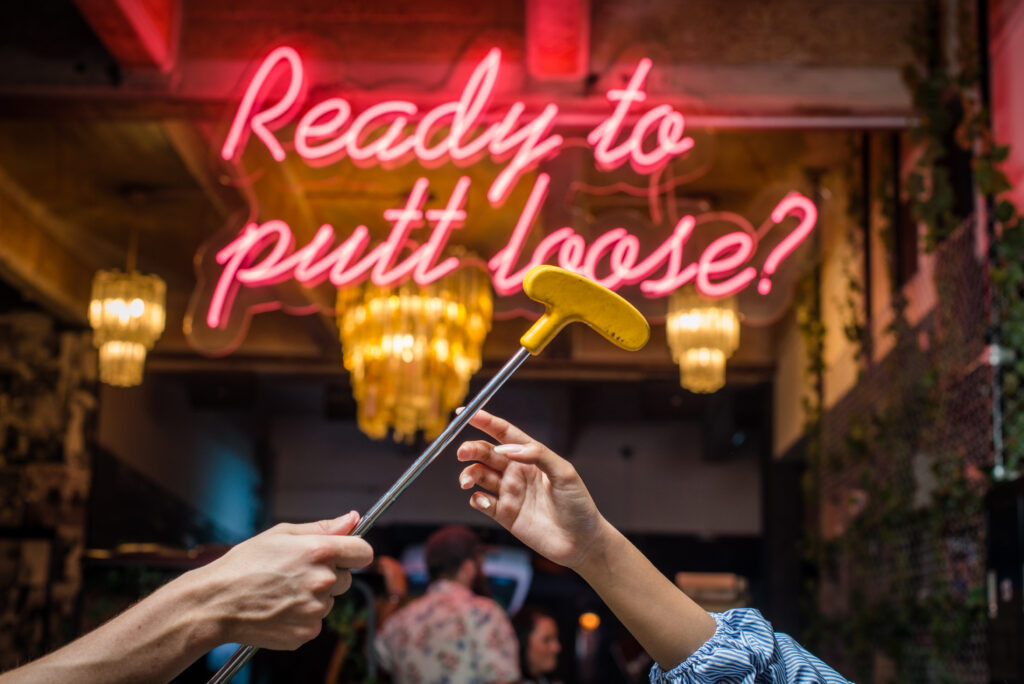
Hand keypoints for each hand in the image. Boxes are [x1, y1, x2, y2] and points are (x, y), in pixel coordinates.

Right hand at [192, 511, 373, 649]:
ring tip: (282, 591)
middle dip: (329, 574)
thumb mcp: (282, 534)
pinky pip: (315, 621)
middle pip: (346, 578)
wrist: (216, 602)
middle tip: (296, 573)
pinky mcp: (307, 632)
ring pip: (329, 600)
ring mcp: (316, 609)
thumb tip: (352, 518)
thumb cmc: (245, 564)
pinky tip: (279, 608)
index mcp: (319, 551)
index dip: (355, 552)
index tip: (345, 554)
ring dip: (314, 596)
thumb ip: (323, 527)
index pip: (364, 552)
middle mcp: (322, 581)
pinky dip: (302, 616)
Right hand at [457, 409, 610, 571]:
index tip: (466, 413)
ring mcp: (509, 492)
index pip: (504, 434)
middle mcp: (517, 472)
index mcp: (531, 456)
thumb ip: (538, 455)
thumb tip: (507, 447)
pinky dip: (476, 499)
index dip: (485, 421)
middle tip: (462, 452)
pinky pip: (482, 502)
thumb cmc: (578, 504)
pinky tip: (483, 502)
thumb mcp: (565, 473)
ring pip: (479, 475)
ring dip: (469, 474)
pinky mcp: (504, 514)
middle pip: (486, 453)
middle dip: (471, 449)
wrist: (581, 541)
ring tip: (467, 481)